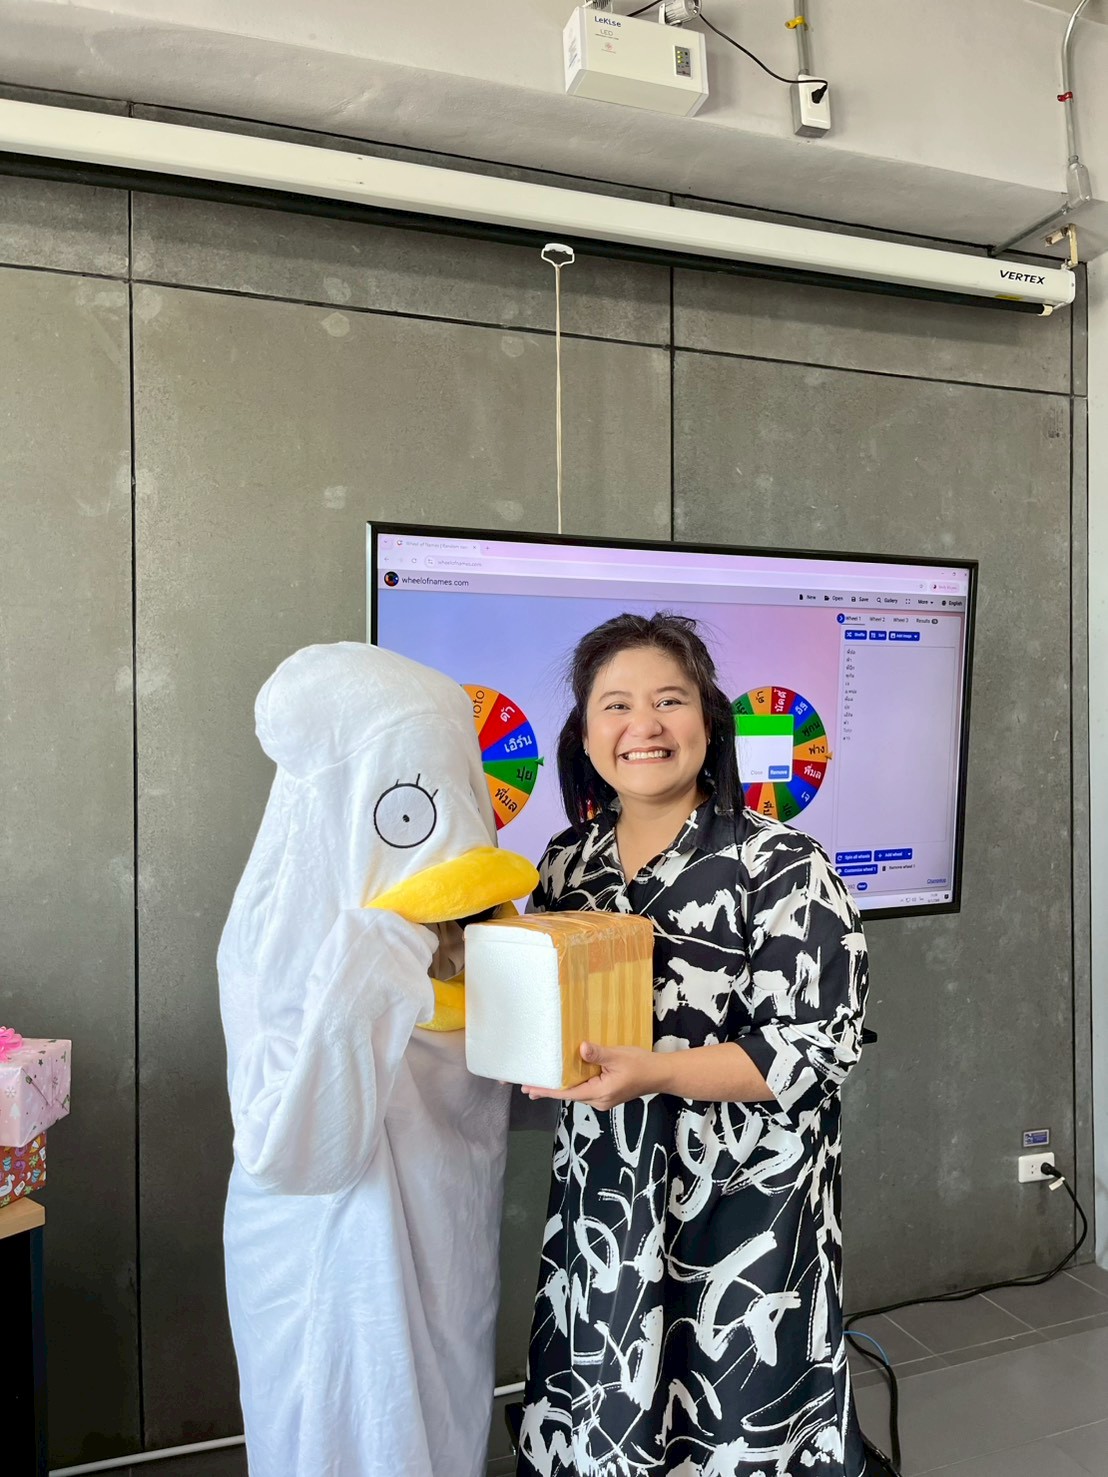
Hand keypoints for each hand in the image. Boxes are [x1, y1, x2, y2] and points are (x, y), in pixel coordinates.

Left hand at [521, 1042, 662, 1111]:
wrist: (660, 1075)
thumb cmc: (641, 1065)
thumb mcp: (618, 1056)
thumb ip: (598, 1054)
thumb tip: (581, 1048)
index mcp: (600, 1093)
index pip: (567, 1092)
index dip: (548, 1090)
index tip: (530, 1088)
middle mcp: (599, 1101)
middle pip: (569, 1095)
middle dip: (549, 1090)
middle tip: (527, 1086)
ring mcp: (603, 1099)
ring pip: (576, 1093)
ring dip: (559, 1088)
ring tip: (540, 1083)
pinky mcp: (606, 1094)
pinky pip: (584, 1090)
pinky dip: (572, 1085)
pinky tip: (564, 1079)